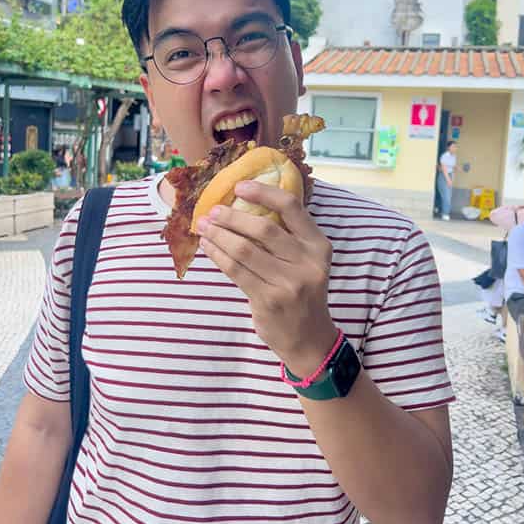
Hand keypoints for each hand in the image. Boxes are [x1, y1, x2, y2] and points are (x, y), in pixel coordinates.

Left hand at [195, 180, 336, 375]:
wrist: (309, 337)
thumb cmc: (302, 292)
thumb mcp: (307, 262)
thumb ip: (287, 238)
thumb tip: (245, 206)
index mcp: (318, 246)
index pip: (292, 208)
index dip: (263, 193)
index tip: (240, 186)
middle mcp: (308, 262)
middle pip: (264, 228)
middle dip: (232, 217)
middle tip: (213, 211)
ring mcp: (289, 283)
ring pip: (245, 250)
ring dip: (219, 235)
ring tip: (204, 227)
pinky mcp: (269, 300)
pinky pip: (236, 271)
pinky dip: (218, 256)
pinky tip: (208, 248)